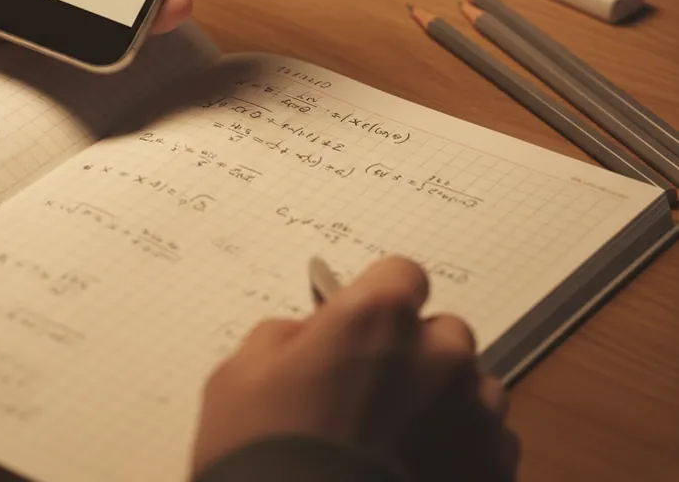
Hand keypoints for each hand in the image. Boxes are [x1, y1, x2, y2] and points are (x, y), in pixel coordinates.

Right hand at [192, 256, 517, 480]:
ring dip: (445, 403)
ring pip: (473, 389)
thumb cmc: (265, 454)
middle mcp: (439, 354)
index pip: (401, 274)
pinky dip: (464, 451)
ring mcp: (475, 416)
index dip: (379, 299)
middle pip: (443, 332)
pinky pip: (492, 442)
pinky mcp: (495, 470)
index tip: (361, 326)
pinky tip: (421, 469)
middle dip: (415, 354)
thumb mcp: (240, 376)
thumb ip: (286, 336)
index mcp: (378, 315)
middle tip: (373, 394)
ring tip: (401, 441)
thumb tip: (311, 335)